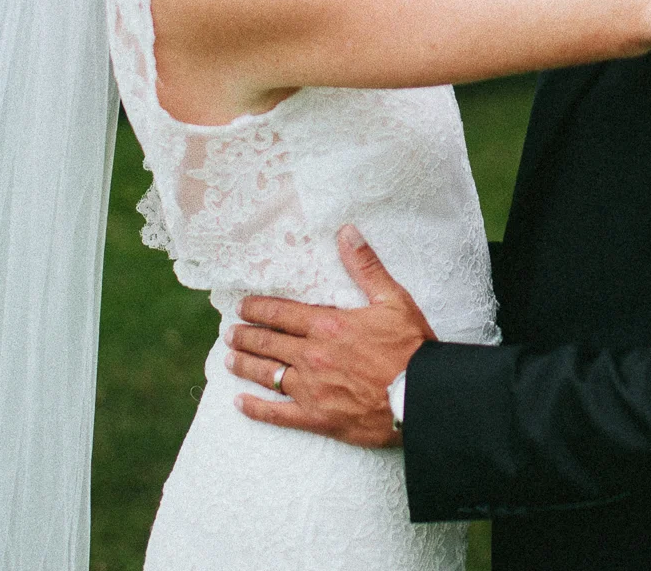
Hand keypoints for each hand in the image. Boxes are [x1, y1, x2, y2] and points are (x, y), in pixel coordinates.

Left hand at [225, 225, 433, 449]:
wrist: (421, 398)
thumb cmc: (410, 348)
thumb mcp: (392, 299)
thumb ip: (365, 266)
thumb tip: (346, 232)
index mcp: (327, 325)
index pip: (280, 313)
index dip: (257, 309)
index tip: (242, 307)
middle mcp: (311, 356)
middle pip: (267, 343)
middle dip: (245, 336)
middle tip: (230, 332)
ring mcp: (311, 389)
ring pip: (266, 375)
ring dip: (244, 365)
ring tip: (229, 359)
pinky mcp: (316, 418)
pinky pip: (277, 414)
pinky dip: (255, 409)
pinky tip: (239, 404)